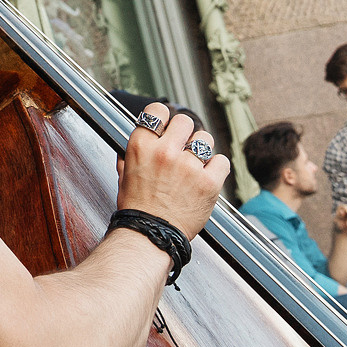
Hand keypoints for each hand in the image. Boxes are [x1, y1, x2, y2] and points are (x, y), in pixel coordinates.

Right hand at [113, 102, 228, 239]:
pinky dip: (217, 167)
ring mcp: (188, 166)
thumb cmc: (137, 207)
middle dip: (184, 133)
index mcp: (141, 146)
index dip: (164, 117)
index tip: (167, 126)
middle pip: (185, 121)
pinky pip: (222, 161)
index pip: (158, 110)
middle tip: (183, 147)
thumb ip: (131, 154)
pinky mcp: (209, 183)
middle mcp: (165, 151)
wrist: (152, 235)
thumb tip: (137, 141)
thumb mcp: (125, 174)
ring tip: (195, 164)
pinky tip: (207, 175)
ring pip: (205, 139)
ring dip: (201, 149)